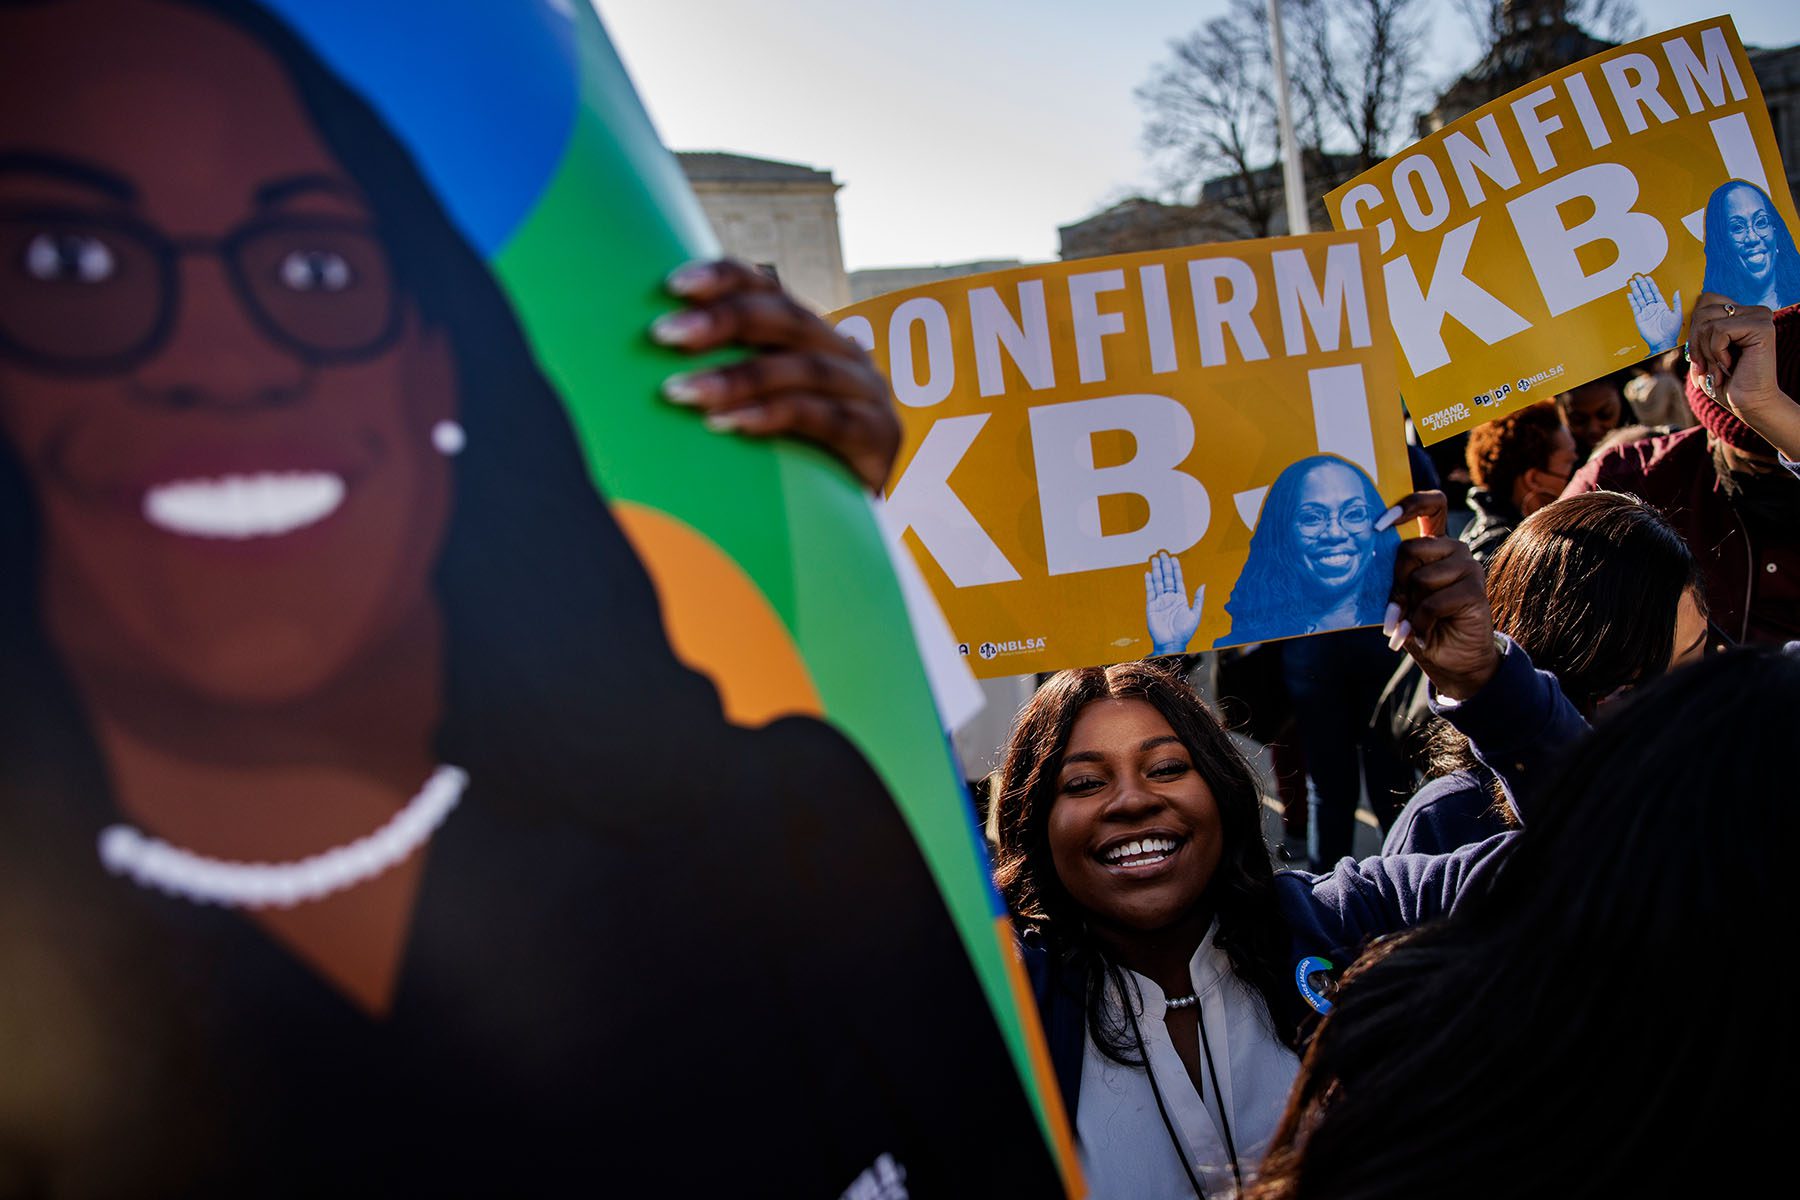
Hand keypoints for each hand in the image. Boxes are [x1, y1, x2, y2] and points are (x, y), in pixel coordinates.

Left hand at [652, 259, 900, 490]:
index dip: (726, 279)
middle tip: (665, 335)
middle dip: (723, 321)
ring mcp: (868, 394)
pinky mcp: (878, 436)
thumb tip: (645, 367)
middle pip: (787, 320)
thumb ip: (723, 383)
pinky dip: (773, 416)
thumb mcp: (756, 412)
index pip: (770, 291)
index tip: (673, 284)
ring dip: (737, 377)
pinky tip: (728, 424)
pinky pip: (822, 418)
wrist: (851, 530)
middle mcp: (845, 355)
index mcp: (814, 338)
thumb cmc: (790, 467)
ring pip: (801, 370)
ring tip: (681, 392)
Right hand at [1144, 551, 1203, 655]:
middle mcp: (1170, 598)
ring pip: (1158, 582)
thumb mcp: (1195, 615)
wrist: (1172, 643)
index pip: (1177, 580)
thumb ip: (1198, 599)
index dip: (1176, 569)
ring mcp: (1160, 601)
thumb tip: (1203, 585)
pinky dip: (1149, 582)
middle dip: (1165, 565)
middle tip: (1162, 553)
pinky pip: (1150, 592)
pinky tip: (1148, 573)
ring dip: (1156, 570)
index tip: (1174, 558)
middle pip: (1167, 578)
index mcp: (1180, 598)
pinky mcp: (1151, 606)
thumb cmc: (1185, 631)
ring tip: (1154, 558)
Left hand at [1378, 491, 1497, 701]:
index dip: (1407, 505)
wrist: (1453, 661)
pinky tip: (1425, 633)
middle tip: (1394, 611)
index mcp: (1433, 544)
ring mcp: (1468, 567)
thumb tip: (1364, 559)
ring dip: (1409, 608)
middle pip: (1411, 548)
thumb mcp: (1400, 599)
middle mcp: (1453, 549)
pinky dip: (1421, 622)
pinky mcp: (1477, 589)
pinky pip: (1433, 601)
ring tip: (1414, 624)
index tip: (1379, 523)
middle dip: (1396, 584)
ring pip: (1420, 576)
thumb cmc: (1421, 626)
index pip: (1429, 504)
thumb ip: (1393, 577)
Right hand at [1627, 274, 1681, 353]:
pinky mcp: (1639, 318)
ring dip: (1636, 290)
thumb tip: (1677, 291)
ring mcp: (1645, 313)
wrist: (1664, 342)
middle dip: (1642, 284)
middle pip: (1646, 293)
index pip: (1655, 292)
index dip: (1651, 285)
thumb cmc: (1672, 331)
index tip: (1648, 277)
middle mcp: (1652, 308)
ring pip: (1639, 298)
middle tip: (1637, 276)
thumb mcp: (1677, 314)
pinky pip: (1635, 307)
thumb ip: (1676, 302)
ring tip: (1632, 282)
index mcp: (1661, 306)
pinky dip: (1632, 300)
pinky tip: (1629, 294)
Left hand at [1685, 292, 1799, 460]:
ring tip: (1719, 368)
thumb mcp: (1704, 351)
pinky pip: (1718, 331)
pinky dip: (1715, 353)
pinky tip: (1729, 365)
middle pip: (1702, 309)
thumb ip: (1698, 328)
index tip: (1699, 356)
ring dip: (1705, 351)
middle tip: (1707, 365)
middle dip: (1696, 343)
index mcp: (1741, 313)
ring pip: (1708, 321)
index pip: (1704, 300)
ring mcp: (1760, 316)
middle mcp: (1753, 310)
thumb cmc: (1724, 381)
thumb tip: (1679, 309)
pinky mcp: (1761, 326)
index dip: (1694, 330)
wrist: (1747, 404)